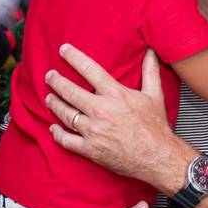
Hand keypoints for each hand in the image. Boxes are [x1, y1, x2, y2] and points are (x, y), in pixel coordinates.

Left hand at [46, 45, 192, 192]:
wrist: (158, 157)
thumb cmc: (156, 127)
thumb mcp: (155, 95)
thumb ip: (150, 71)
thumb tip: (151, 51)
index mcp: (115, 95)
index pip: (89, 70)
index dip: (73, 57)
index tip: (63, 50)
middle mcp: (101, 111)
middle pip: (70, 91)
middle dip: (57, 81)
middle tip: (49, 76)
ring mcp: (94, 131)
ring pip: (65, 114)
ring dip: (54, 104)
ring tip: (49, 98)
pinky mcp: (90, 149)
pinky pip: (67, 140)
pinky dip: (57, 134)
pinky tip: (53, 128)